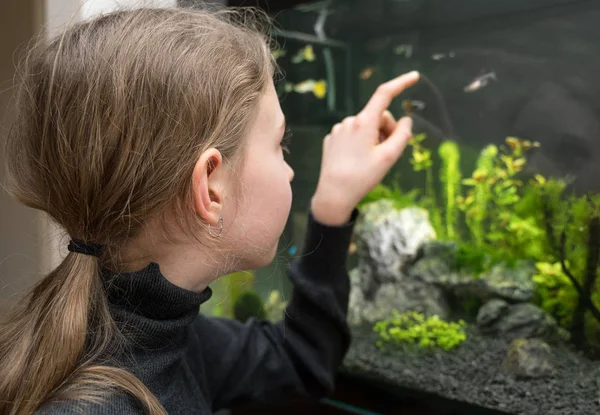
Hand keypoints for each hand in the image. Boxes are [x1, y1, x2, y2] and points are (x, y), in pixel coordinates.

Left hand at [311, 71, 419, 225]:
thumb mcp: (389, 157)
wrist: (333, 195)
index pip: (384, 94)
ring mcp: (338, 130)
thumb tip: (405, 119)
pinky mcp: (331, 140)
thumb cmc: (363, 177)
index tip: (414, 77)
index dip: (401, 84)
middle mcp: (349, 121)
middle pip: (378, 117)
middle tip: (387, 153)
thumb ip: (402, 134)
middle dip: (387, 130)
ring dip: (373, 139)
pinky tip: (356, 162)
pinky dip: (360, 144)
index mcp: (363, 122)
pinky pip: (352, 136)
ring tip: (369, 161)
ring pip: (365, 127)